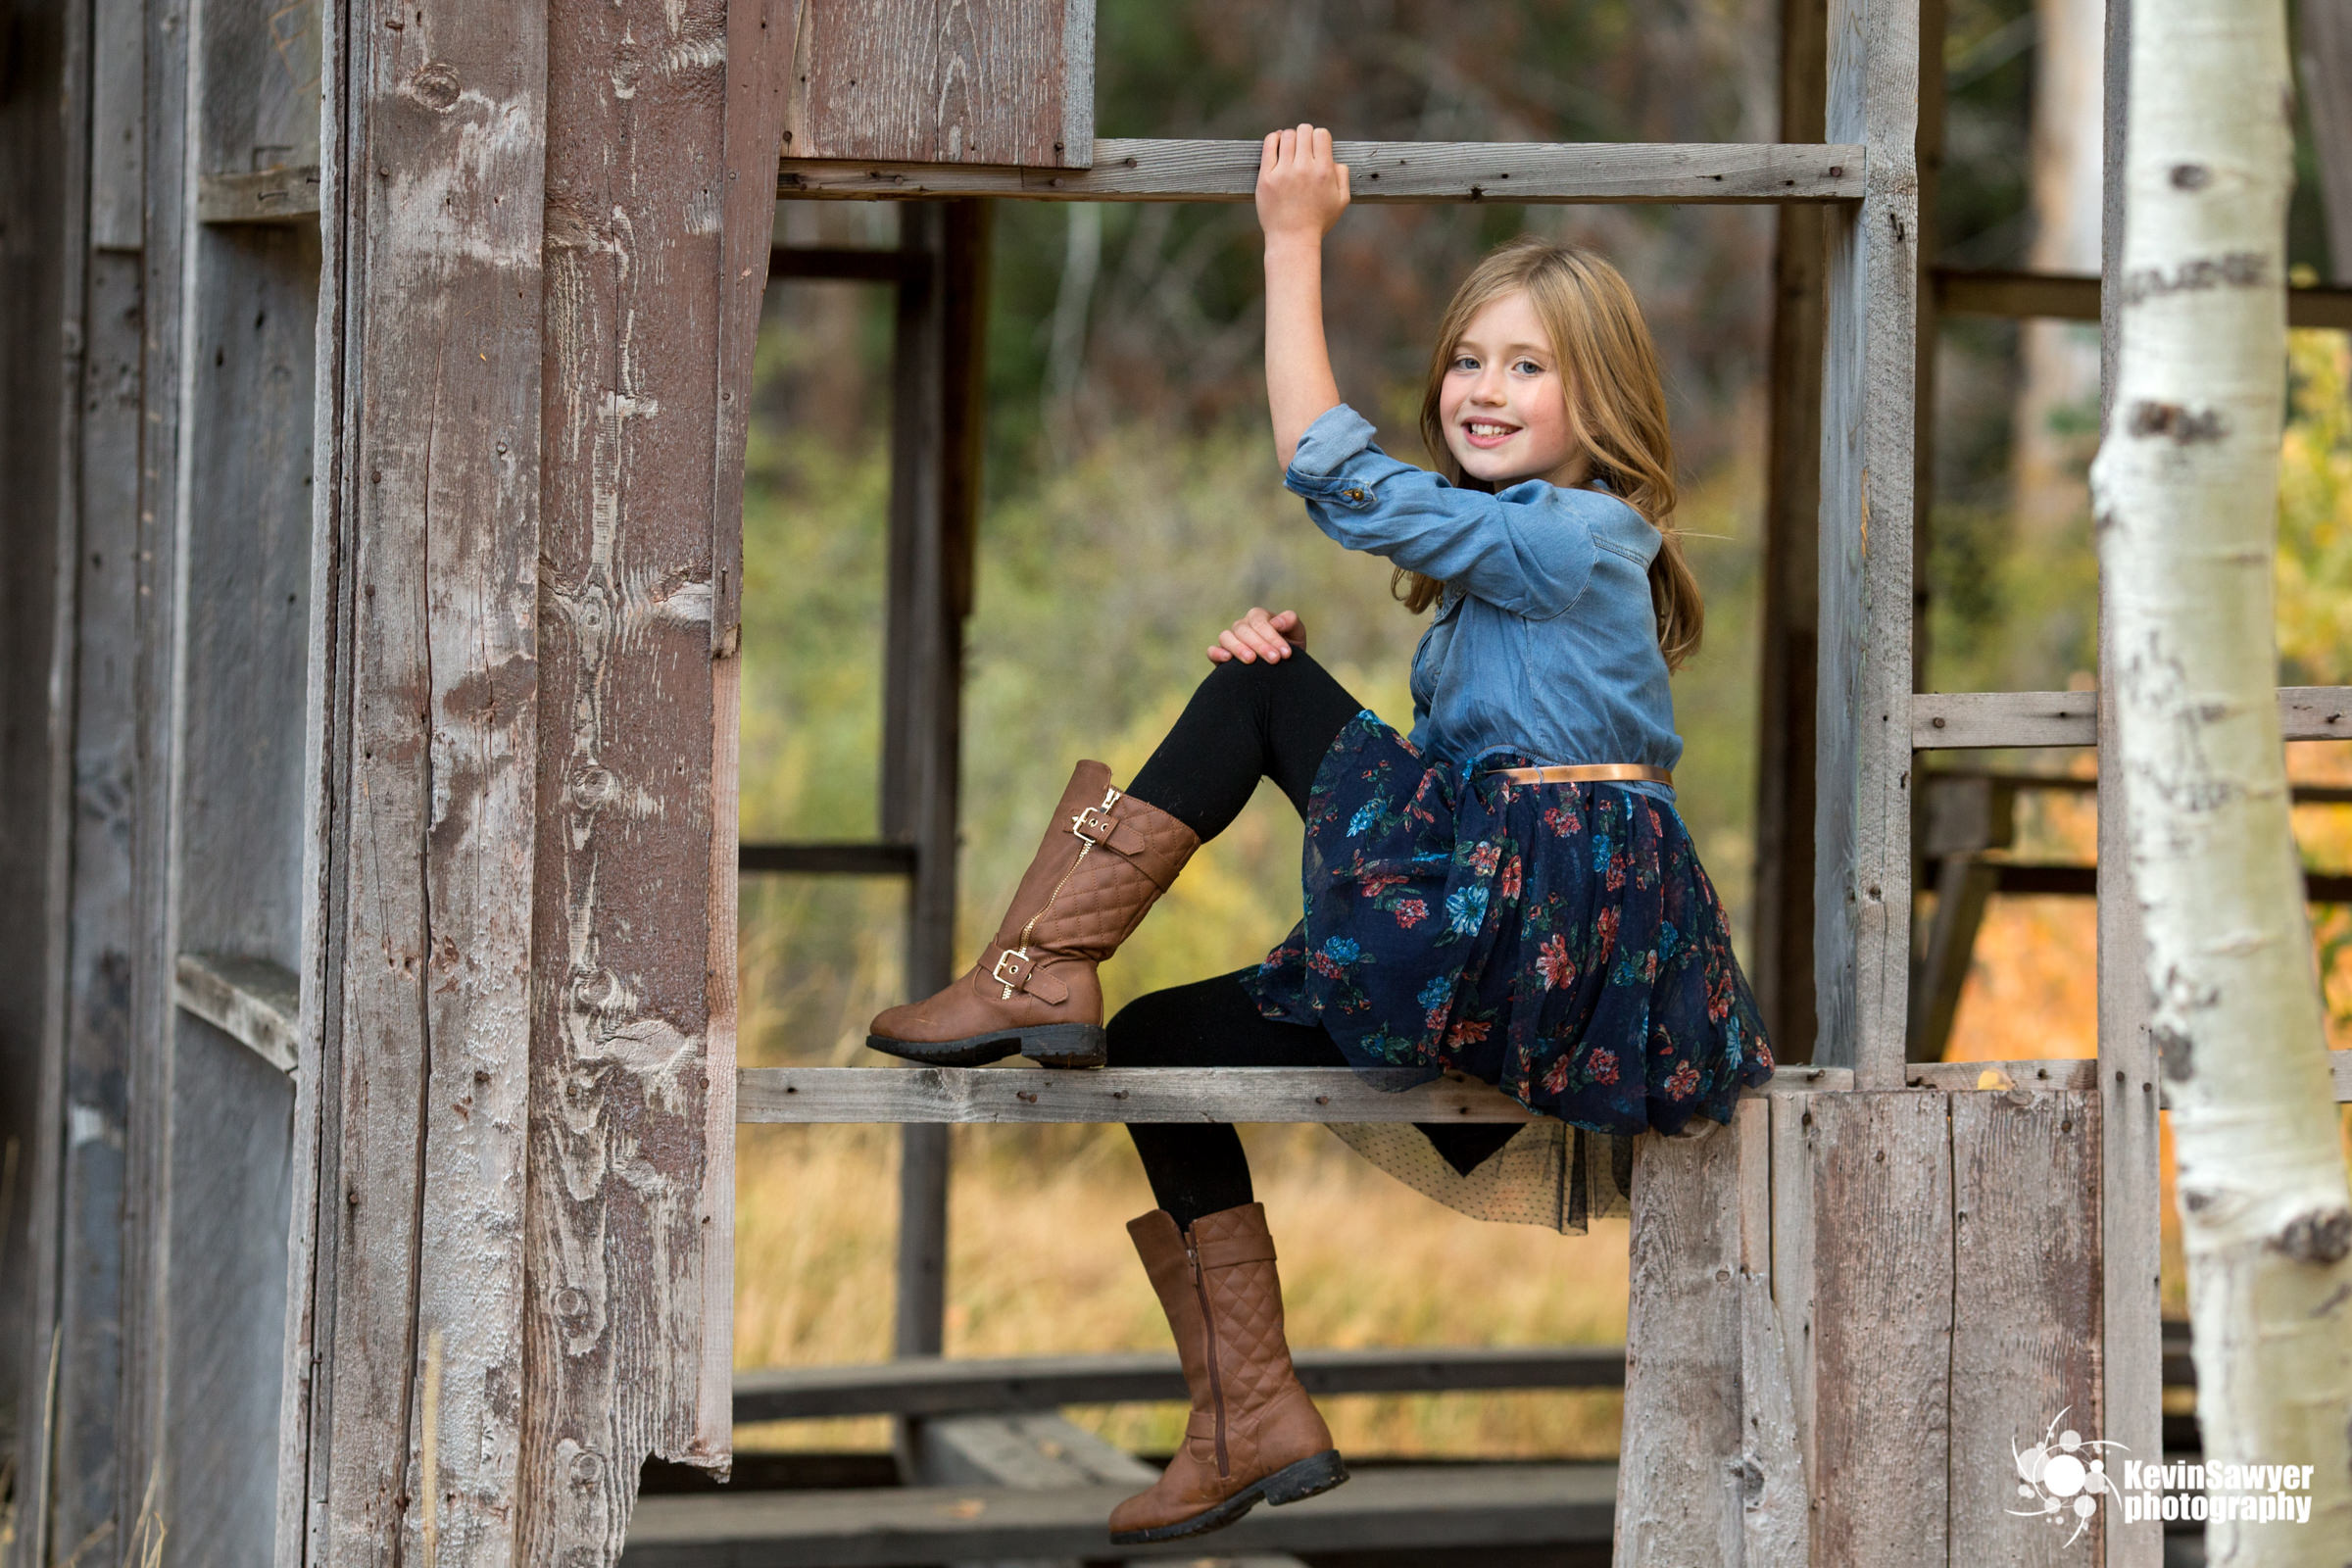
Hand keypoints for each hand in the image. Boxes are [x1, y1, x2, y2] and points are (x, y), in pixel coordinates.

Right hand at [1208, 607, 1306, 663]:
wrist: (1281, 672)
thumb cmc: (1287, 650)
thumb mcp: (1296, 635)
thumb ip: (1291, 622)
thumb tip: (1276, 622)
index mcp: (1258, 617)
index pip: (1260, 621)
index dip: (1272, 636)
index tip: (1286, 654)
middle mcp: (1241, 627)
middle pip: (1243, 630)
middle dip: (1260, 645)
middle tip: (1274, 660)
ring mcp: (1229, 640)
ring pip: (1226, 637)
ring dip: (1238, 647)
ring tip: (1252, 660)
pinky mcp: (1220, 656)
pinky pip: (1212, 651)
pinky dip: (1217, 653)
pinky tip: (1228, 659)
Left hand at [1254, 125, 1349, 243]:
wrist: (1292, 240)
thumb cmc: (1318, 221)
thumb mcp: (1341, 201)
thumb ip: (1343, 176)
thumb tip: (1334, 158)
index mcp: (1324, 171)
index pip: (1321, 134)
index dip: (1319, 137)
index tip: (1316, 147)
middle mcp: (1304, 169)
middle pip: (1304, 130)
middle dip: (1305, 135)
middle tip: (1302, 147)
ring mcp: (1283, 172)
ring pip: (1287, 135)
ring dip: (1289, 137)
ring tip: (1290, 148)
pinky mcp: (1266, 177)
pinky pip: (1269, 145)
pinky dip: (1274, 139)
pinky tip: (1276, 142)